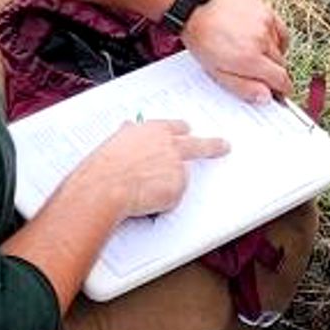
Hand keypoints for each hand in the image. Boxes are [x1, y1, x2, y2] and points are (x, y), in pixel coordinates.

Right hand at [88, 116, 227, 221]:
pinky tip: (144, 199)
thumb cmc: (105, 167)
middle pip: (199, 145)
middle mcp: (170, 145)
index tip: (188, 132)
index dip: (182, 132)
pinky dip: (162, 202)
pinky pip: (173, 198)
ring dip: (168, 186)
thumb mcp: (115, 142)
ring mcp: (177, 166)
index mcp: (153, 130)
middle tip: (224, 146)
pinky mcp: (179, 187)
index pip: (176, 127)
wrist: (106, 186)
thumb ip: (129, 137)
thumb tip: (128, 129)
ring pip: (179, 178)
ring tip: (143, 191)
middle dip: (213, 146)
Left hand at [181, 0, 293, 101]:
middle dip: (273, 73)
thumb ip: (243, 87)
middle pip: (282, 65)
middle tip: (259, 73)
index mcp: (249, 59)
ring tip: (254, 54)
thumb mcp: (216, 72)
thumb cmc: (201, 37)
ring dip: (273, 56)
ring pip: (281, 49)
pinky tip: (264, 41)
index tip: (279, 93)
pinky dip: (277, 39)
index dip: (281, 89)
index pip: (281, 79)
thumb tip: (265, 97)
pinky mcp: (267, 12)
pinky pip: (282, 31)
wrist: (196, 6)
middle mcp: (262, 42)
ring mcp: (266, 25)